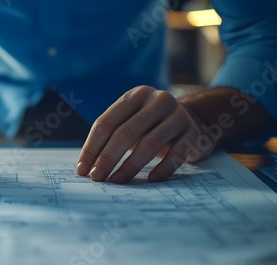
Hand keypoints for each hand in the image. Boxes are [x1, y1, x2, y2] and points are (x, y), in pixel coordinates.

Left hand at [76, 85, 214, 182]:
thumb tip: (85, 167)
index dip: (92, 147)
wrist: (194, 118)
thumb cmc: (151, 124)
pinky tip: (151, 180)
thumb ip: (111, 136)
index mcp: (135, 96)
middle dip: (107, 158)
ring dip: (130, 166)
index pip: (106, 122)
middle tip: (96, 177)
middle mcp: (157, 101)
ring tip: (116, 181)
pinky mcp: (194, 132)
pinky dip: (163, 168)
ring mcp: (178, 115)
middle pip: (125, 132)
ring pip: (149, 143)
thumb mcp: (131, 120)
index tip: (82, 169)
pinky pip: (177, 154)